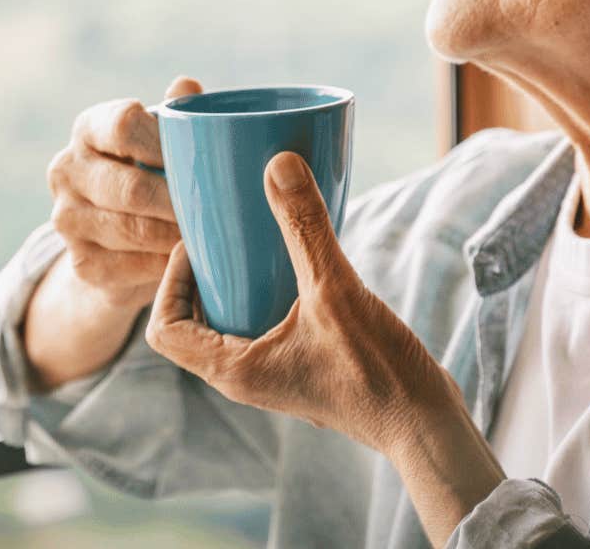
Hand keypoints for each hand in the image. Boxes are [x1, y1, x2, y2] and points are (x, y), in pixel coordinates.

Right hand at [43, 76, 201, 312]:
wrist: (115, 237)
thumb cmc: (150, 170)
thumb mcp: (160, 139)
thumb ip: (174, 114)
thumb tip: (187, 86)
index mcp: (88, 128)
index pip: (124, 125)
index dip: (167, 144)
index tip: (203, 159)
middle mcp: (67, 170)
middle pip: (130, 187)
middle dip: (179, 202)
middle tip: (223, 211)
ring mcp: (67, 219)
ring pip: (131, 230)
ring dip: (175, 236)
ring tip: (215, 236)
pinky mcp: (80, 263)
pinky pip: (130, 267)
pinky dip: (164, 265)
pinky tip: (190, 260)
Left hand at [143, 151, 463, 453]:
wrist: (425, 425)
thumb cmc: (378, 373)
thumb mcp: (336, 291)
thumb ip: (306, 227)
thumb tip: (279, 164)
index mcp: (233, 370)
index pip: (163, 329)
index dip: (168, 283)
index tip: (196, 245)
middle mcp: (244, 377)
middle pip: (192, 324)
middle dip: (200, 277)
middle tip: (222, 235)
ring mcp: (273, 375)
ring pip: (229, 326)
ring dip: (233, 286)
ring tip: (253, 242)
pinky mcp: (301, 368)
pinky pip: (263, 328)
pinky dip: (265, 296)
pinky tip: (297, 264)